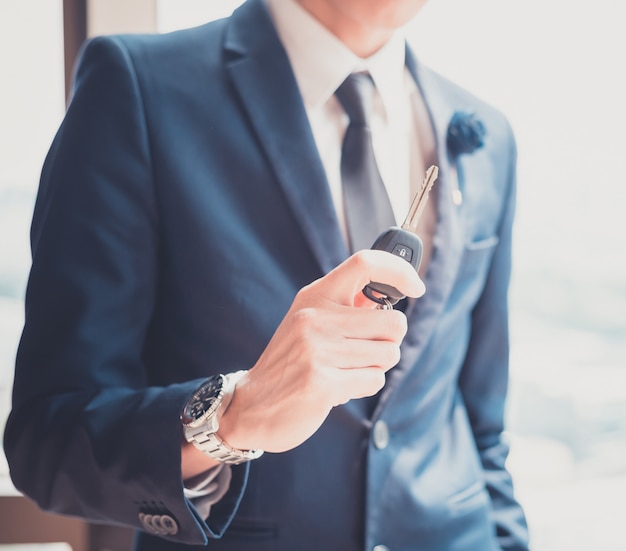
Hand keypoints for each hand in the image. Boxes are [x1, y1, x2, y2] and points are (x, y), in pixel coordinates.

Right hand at [218, 250, 424, 453]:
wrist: (251, 404)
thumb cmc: (289, 361)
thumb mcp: (307, 321)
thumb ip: (345, 306)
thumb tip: (393, 289)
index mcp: (315, 296)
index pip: (364, 264)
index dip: (399, 270)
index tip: (416, 287)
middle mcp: (316, 317)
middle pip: (394, 323)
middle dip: (389, 342)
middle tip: (365, 351)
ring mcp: (318, 350)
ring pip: (388, 354)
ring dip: (374, 367)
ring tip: (345, 369)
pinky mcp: (323, 382)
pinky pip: (374, 380)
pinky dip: (362, 386)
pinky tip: (337, 387)